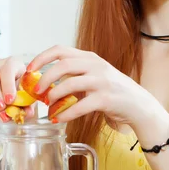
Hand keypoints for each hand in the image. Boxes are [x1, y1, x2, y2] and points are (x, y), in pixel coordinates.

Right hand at [0, 57, 35, 121]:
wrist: (21, 86)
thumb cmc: (26, 85)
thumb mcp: (30, 92)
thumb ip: (29, 102)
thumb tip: (27, 113)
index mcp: (14, 63)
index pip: (8, 70)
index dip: (8, 85)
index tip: (10, 100)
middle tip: (2, 107)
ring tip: (1, 112)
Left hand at [27, 45, 167, 129]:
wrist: (138, 105)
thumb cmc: (113, 92)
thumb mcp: (94, 76)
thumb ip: (74, 75)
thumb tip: (46, 84)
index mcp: (90, 58)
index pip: (60, 50)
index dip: (41, 58)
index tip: (29, 70)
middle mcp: (96, 65)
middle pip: (63, 65)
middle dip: (45, 78)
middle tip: (36, 92)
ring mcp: (102, 81)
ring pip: (70, 84)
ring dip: (54, 96)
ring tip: (48, 107)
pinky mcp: (106, 99)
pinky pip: (80, 106)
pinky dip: (66, 114)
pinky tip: (59, 119)